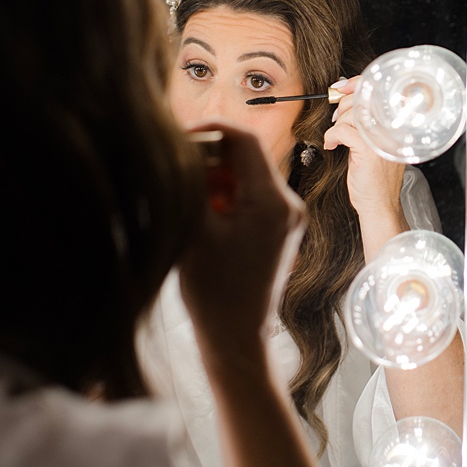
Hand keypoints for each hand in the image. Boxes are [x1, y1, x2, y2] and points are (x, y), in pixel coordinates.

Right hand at [176, 118, 305, 343]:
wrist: (237, 337)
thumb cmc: (214, 291)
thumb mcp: (194, 229)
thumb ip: (190, 183)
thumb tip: (180, 148)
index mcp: (272, 201)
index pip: (244, 140)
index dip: (210, 130)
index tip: (179, 137)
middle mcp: (288, 205)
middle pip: (247, 157)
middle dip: (210, 158)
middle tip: (177, 171)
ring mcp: (287, 218)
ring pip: (247, 177)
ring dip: (216, 180)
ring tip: (189, 201)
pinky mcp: (280, 231)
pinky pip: (252, 198)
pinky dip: (226, 198)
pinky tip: (203, 218)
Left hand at [322, 76, 407, 258]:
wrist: (379, 206)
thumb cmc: (375, 179)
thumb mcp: (374, 144)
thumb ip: (367, 122)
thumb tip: (348, 99)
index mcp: (398, 125)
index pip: (379, 92)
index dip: (358, 84)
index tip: (342, 87)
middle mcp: (394, 129)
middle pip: (363, 100)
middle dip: (343, 105)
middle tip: (336, 117)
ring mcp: (382, 138)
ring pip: (351, 114)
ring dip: (337, 123)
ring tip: (336, 136)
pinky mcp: (368, 149)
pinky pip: (342, 130)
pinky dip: (332, 135)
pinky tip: (333, 144)